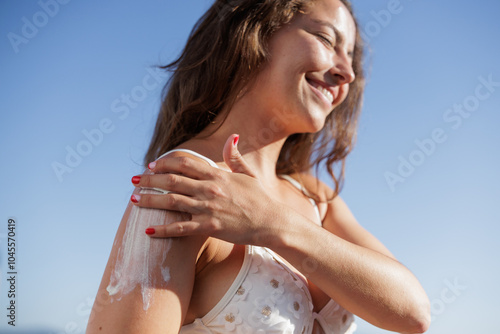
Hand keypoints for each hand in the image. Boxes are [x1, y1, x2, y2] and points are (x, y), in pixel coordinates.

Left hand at [130, 134, 281, 245]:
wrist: (272, 222)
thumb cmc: (260, 198)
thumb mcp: (248, 173)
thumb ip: (234, 156)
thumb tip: (231, 136)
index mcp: (217, 174)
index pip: (184, 163)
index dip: (164, 162)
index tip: (151, 165)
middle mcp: (210, 189)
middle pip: (171, 180)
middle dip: (149, 179)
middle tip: (133, 181)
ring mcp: (209, 208)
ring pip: (171, 202)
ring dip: (149, 200)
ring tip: (133, 200)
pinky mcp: (210, 227)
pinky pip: (181, 228)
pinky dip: (163, 230)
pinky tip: (148, 232)